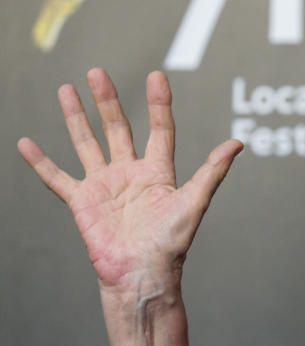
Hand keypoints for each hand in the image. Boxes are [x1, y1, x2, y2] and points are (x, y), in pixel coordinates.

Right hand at [17, 69, 241, 290]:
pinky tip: (25, 143)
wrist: (143, 273)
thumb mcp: (195, 201)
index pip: (160, 130)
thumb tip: (238, 143)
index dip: (159, 103)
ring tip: (66, 89)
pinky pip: (56, 178)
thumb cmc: (172, 242)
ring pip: (87, 143)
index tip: (157, 76)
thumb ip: (213, 171)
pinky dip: (40, 161)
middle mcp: (130, 174)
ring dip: (75, 117)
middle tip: (97, 72)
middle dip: (107, 101)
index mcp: (158, 172)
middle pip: (117, 129)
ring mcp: (104, 186)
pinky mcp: (82, 202)